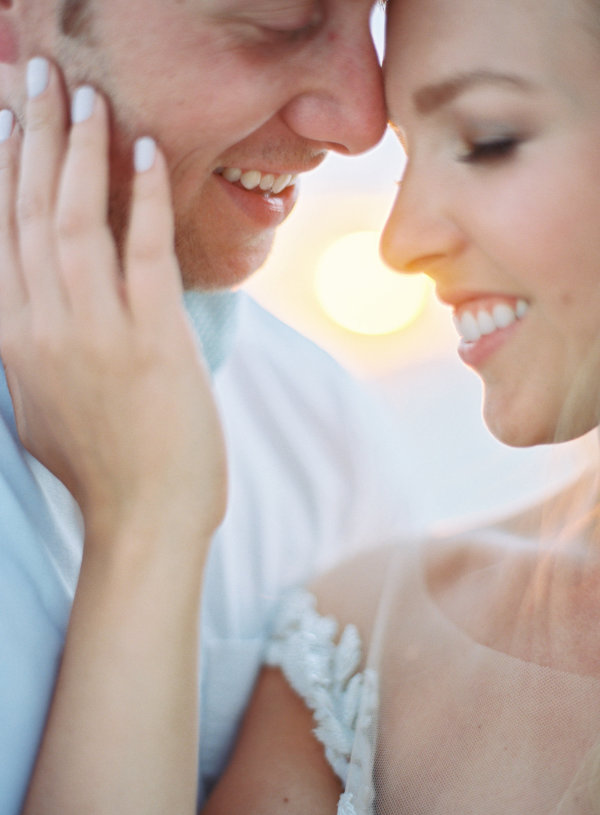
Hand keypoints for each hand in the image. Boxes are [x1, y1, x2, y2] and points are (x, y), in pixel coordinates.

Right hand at [0, 59, 226, 541]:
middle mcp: (44, 327)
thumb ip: (33, 351)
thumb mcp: (42, 407)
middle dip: (31, 137)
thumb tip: (32, 311)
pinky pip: (142, 251)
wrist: (145, 521)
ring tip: (83, 97)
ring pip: (74, 220)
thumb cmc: (103, 469)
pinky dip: (142, 196)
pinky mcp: (153, 340)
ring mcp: (96, 332)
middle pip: (27, 212)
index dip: (0, 171)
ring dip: (79, 151)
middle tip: (37, 78)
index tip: (4, 121)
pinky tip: (145, 151)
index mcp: (16, 341)